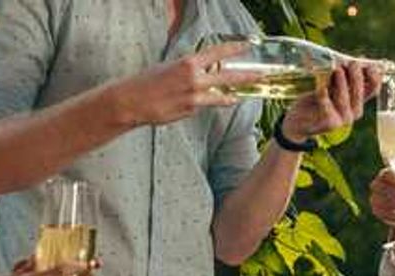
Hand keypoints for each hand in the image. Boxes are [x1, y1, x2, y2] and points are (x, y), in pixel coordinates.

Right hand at [111, 42, 262, 126]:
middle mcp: (194, 79)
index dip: (235, 48)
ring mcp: (194, 97)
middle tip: (262, 74)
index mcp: (188, 63)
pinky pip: (201, 106)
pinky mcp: (190, 111)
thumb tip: (203, 70)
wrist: (131, 102)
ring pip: (220, 96)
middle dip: (247, 76)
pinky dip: (199, 103)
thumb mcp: (169, 67)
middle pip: (228, 77)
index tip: (249, 45)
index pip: (218, 53)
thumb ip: (189, 68)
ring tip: (243, 95)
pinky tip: (184, 102)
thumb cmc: (146, 82)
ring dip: (233, 94)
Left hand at [280, 62, 382, 141]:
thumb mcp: (333, 86)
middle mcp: (353, 112)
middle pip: (359, 93)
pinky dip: (324, 93)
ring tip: (337, 70)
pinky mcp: (329, 123)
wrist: (299, 122)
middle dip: (357, 77)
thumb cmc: (317, 100)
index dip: (374, 76)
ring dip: (342, 83)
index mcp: (358, 101)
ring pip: (344, 98)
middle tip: (352, 63)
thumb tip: (358, 57)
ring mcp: (342, 119)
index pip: (373, 89)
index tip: (368, 64)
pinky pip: (326, 105)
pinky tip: (321, 84)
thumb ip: (345, 76)